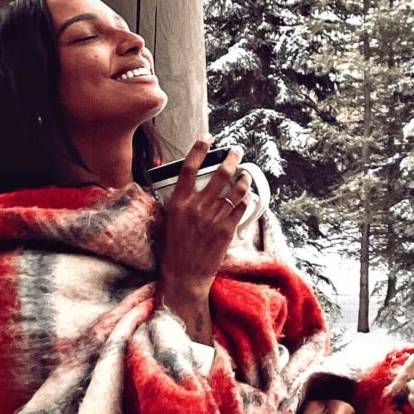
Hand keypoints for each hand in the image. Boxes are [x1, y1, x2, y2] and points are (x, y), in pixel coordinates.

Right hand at [155, 136, 253, 338]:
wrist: (185, 275)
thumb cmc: (173, 249)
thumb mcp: (167, 221)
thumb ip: (177, 202)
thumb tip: (185, 186)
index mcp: (178, 203)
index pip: (188, 168)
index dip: (198, 150)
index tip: (207, 138)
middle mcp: (197, 207)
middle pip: (219, 174)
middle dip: (231, 159)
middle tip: (236, 151)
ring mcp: (214, 218)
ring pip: (235, 189)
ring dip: (243, 178)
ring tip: (245, 173)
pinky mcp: (227, 229)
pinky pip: (241, 207)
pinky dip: (245, 198)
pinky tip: (246, 195)